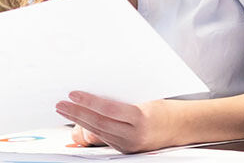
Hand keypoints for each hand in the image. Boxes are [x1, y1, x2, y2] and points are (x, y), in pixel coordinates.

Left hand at [56, 91, 181, 152]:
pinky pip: (104, 138)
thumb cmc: (165, 108)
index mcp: (142, 119)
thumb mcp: (146, 99)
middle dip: (77, 113)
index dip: (89, 102)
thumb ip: (121, 101)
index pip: (108, 110)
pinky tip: (79, 121)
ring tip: (64, 110)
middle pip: (99, 123)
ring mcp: (130, 145)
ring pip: (98, 133)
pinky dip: (89, 128)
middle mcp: (135, 135)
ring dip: (79, 121)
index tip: (73, 93)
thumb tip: (94, 94)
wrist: (183, 127)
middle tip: (60, 104)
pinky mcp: (126, 149)